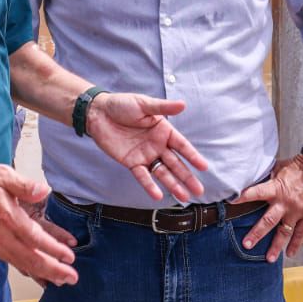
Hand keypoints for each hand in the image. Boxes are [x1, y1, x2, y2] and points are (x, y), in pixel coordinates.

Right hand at [0, 163, 77, 285]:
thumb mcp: (2, 175)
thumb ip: (25, 185)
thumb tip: (44, 190)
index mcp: (7, 217)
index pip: (35, 238)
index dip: (54, 249)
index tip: (70, 257)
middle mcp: (1, 236)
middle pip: (31, 259)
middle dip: (53, 270)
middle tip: (72, 278)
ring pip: (22, 264)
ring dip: (43, 273)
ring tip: (60, 280)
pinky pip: (14, 261)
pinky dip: (28, 270)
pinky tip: (39, 275)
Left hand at [84, 93, 206, 201]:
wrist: (98, 113)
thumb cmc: (122, 104)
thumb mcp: (144, 104)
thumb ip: (163, 107)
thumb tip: (183, 104)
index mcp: (164, 131)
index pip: (182, 146)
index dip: (193, 156)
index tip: (204, 167)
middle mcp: (157, 145)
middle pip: (175, 163)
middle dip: (187, 177)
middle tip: (199, 190)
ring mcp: (145, 155)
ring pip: (162, 173)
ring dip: (173, 184)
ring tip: (184, 197)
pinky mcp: (131, 162)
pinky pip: (142, 176)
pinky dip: (149, 185)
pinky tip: (158, 195)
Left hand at [232, 154, 302, 262]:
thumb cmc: (298, 165)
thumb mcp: (279, 168)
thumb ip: (267, 177)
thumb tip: (251, 179)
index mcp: (276, 188)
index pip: (255, 193)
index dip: (243, 198)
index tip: (230, 202)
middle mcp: (285, 202)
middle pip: (268, 221)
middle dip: (256, 233)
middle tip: (246, 244)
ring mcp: (297, 210)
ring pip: (285, 231)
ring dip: (276, 246)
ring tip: (268, 259)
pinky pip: (301, 232)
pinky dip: (295, 244)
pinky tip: (289, 254)